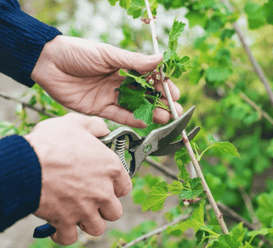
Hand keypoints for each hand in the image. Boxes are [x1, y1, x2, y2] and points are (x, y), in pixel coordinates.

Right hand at [24, 113, 131, 244]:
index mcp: (110, 168)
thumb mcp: (76, 124)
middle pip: (114, 212)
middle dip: (104, 209)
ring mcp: (86, 208)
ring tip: (77, 214)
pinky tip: (58, 227)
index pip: (125, 187)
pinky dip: (63, 235)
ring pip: (97, 227)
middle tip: (92, 202)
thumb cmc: (51, 143)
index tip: (107, 187)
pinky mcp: (66, 221)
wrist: (26, 164)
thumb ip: (95, 126)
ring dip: (87, 223)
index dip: (116, 188)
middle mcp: (102, 191)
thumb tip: (104, 130)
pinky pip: (70, 238)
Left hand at [31, 35, 182, 127]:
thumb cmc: (77, 52)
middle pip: (146, 95)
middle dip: (162, 103)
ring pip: (135, 107)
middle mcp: (120, 82)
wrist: (47, 63)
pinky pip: (118, 115)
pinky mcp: (98, 108)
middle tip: (176, 111)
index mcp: (124, 66)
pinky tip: (145, 122)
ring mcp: (110, 96)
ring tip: (165, 118)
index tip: (175, 93)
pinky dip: (132, 119)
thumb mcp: (108, 54)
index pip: (150, 78)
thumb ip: (134, 61)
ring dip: (151, 113)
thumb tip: (161, 59)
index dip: (163, 86)